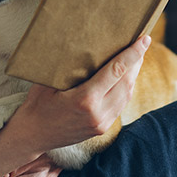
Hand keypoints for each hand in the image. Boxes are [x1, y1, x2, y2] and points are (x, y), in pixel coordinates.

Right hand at [10, 35, 150, 153]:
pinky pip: (120, 105)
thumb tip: (84, 43)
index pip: (116, 71)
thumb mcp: (48, 81)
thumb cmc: (37, 105)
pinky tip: (125, 77)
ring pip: (126, 95)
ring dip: (133, 75)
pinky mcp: (102, 128)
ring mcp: (102, 123)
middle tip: (141, 43)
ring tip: (135, 57)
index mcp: (85, 100)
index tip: (144, 40)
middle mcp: (98, 113)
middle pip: (127, 82)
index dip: (133, 54)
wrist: (32, 136)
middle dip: (136, 61)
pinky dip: (125, 88)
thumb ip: (68, 66)